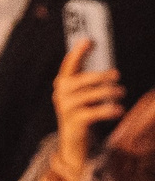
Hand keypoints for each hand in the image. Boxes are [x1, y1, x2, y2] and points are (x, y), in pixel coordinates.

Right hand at [51, 38, 127, 180]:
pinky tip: (118, 110)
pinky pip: (94, 112)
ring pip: (90, 95)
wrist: (75, 141)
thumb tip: (110, 67)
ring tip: (120, 92)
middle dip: (100, 76)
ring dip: (109, 93)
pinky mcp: (75, 122)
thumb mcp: (84, 94)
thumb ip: (91, 81)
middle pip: (81, 80)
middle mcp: (61, 95)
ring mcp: (66, 109)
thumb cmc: (83, 111)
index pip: (69, 65)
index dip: (78, 52)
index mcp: (62, 84)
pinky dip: (109, 110)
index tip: (89, 39)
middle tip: (116, 74)